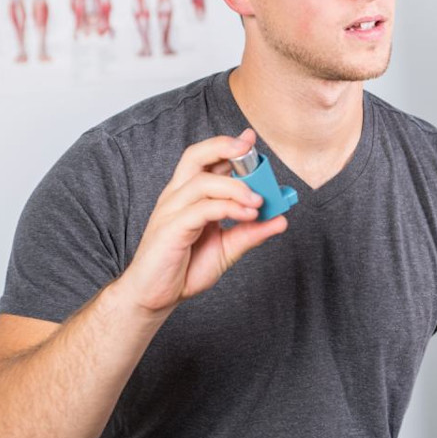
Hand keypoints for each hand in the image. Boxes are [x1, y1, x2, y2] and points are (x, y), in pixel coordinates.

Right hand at [117, 131, 287, 315]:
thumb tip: (281, 219)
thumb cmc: (184, 269)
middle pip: (195, 156)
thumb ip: (251, 232)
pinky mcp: (170, 229)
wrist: (155, 298)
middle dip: (224, 147)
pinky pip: (201, 209)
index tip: (250, 140)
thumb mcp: (227, 249)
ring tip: (259, 201)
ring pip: (202, 181)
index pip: (206, 160)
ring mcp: (171, 211)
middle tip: (250, 150)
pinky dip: (227, 207)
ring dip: (236, 186)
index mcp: (188, 195)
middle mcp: (177, 197)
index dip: (228, 146)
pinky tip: (247, 215)